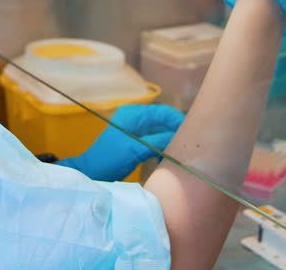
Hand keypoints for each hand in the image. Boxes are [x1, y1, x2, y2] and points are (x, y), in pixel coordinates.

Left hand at [56, 104, 184, 181]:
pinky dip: (163, 147)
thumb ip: (158, 140)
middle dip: (176, 131)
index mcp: (134, 114)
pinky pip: (155, 140)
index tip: (193, 132)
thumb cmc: (110, 158)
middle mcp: (136, 118)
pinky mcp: (136, 142)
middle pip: (163, 120)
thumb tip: (179, 138)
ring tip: (180, 152)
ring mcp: (135, 130)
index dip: (178, 120)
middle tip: (190, 144)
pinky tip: (168, 156)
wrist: (91, 173)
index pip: (163, 112)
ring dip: (171, 140)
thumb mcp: (136, 149)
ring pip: (160, 131)